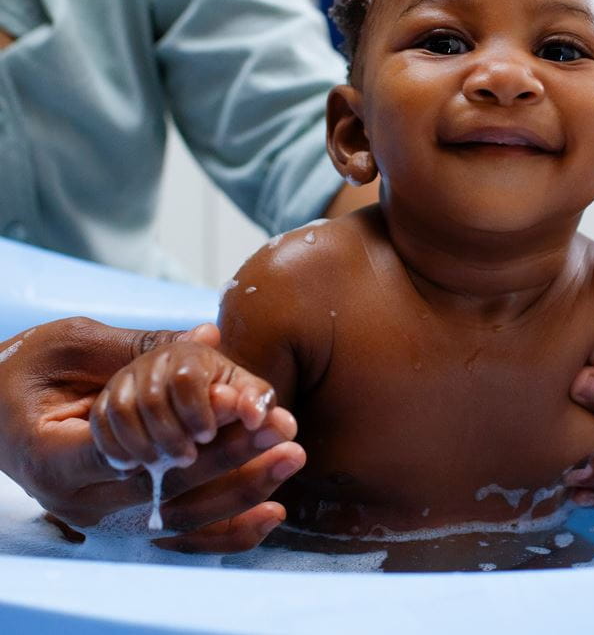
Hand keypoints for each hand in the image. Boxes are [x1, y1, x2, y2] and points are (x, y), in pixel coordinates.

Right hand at [0, 318, 303, 551]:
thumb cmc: (25, 372)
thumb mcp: (72, 345)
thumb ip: (137, 347)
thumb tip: (209, 336)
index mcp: (58, 457)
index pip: (140, 455)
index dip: (201, 436)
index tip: (247, 412)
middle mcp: (81, 501)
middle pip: (169, 490)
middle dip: (235, 461)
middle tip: (287, 436)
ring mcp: (102, 518)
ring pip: (181, 518)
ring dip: (242, 492)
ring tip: (290, 461)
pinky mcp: (121, 519)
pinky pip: (179, 535)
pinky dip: (226, 530)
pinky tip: (270, 515)